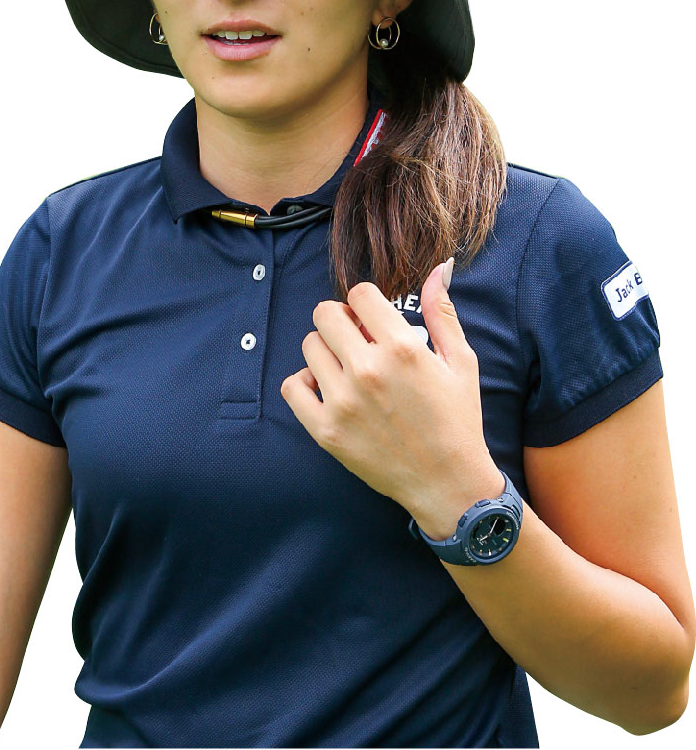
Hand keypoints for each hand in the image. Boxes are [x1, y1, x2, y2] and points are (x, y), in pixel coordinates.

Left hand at [280, 260, 499, 536]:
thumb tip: (437, 269)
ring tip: (347, 367)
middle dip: (341, 319)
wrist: (449, 484)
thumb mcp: (461, 361)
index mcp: (402, 348)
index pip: (359, 293)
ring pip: (309, 345)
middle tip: (356, 338)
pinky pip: (293, 387)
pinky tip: (328, 389)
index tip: (373, 319)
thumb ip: (443, 312)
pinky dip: (305, 383)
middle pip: (326, 313)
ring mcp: (343, 401)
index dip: (366, 302)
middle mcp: (368, 370)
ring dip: (326, 350)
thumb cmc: (459, 420)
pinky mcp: (326, 430)